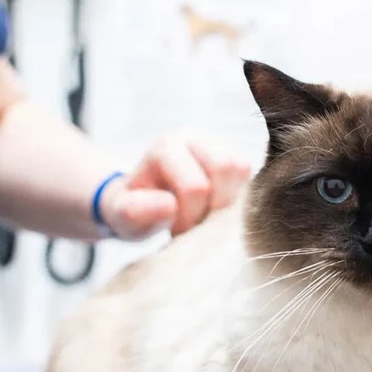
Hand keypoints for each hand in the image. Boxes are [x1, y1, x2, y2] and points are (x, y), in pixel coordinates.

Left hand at [99, 133, 251, 239]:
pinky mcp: (232, 157)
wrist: (139, 202)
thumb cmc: (132, 209)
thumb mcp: (121, 215)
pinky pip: (250, 176)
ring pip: (242, 169)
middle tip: (195, 227)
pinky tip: (215, 213)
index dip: (190, 218)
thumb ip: (134, 211)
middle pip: (225, 167)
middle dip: (214, 208)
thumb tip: (169, 206)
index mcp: (165, 147)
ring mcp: (216, 143)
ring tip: (204, 219)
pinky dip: (237, 200)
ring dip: (228, 204)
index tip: (176, 234)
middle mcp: (193, 138)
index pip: (195, 186)